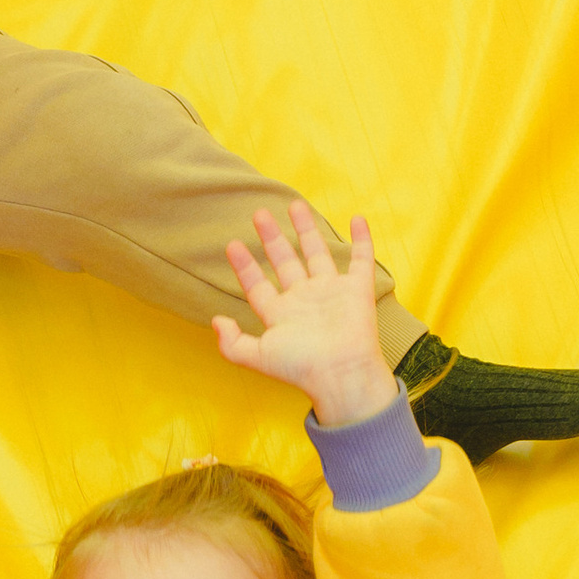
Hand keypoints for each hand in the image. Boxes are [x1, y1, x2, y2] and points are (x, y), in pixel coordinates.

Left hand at [213, 203, 399, 430]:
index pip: (258, 285)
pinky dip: (362, 239)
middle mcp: (304, 300)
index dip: (245, 266)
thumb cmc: (301, 367)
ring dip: (307, 229)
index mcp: (281, 314)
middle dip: (272, 239)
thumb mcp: (257, 356)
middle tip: (259, 214)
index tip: (232, 244)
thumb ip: (232, 343)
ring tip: (295, 205)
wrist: (341, 373)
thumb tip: (216, 321)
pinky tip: (357, 218)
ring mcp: (331, 293)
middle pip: (285, 262)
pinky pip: (361, 259)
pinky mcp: (358, 290)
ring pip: (317, 253)